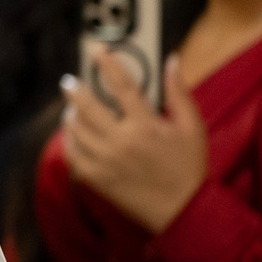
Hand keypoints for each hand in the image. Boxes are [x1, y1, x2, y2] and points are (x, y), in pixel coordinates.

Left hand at [62, 52, 209, 232]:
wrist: (185, 213)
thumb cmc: (189, 168)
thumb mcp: (192, 128)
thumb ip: (179, 93)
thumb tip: (170, 60)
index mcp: (146, 126)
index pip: (121, 85)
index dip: (106, 62)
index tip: (95, 49)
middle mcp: (122, 141)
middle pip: (87, 105)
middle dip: (74, 89)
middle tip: (69, 82)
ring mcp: (105, 161)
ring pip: (75, 128)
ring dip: (70, 113)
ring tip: (72, 107)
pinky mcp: (96, 179)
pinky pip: (72, 153)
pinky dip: (69, 139)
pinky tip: (73, 133)